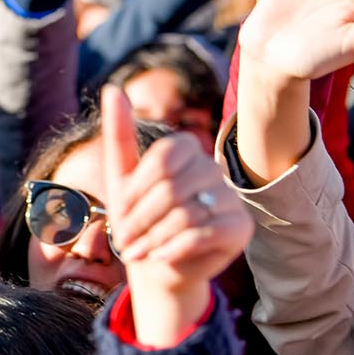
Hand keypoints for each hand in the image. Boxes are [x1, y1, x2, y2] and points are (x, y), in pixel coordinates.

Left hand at [100, 85, 250, 346]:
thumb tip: (112, 88)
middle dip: (140, 219)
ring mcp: (231, 197)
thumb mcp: (121, 177)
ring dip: (153, 238)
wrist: (157, 265)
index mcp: (187, 149)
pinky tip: (159, 258)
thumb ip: (119, 133)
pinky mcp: (241, 227)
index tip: (120, 212)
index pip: (162, 159)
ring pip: (186, 213)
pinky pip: (204, 234)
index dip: (135, 190)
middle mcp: (213, 168)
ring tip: (138, 251)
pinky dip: (174, 249)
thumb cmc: (138, 218)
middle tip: (124, 240)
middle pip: (172, 188)